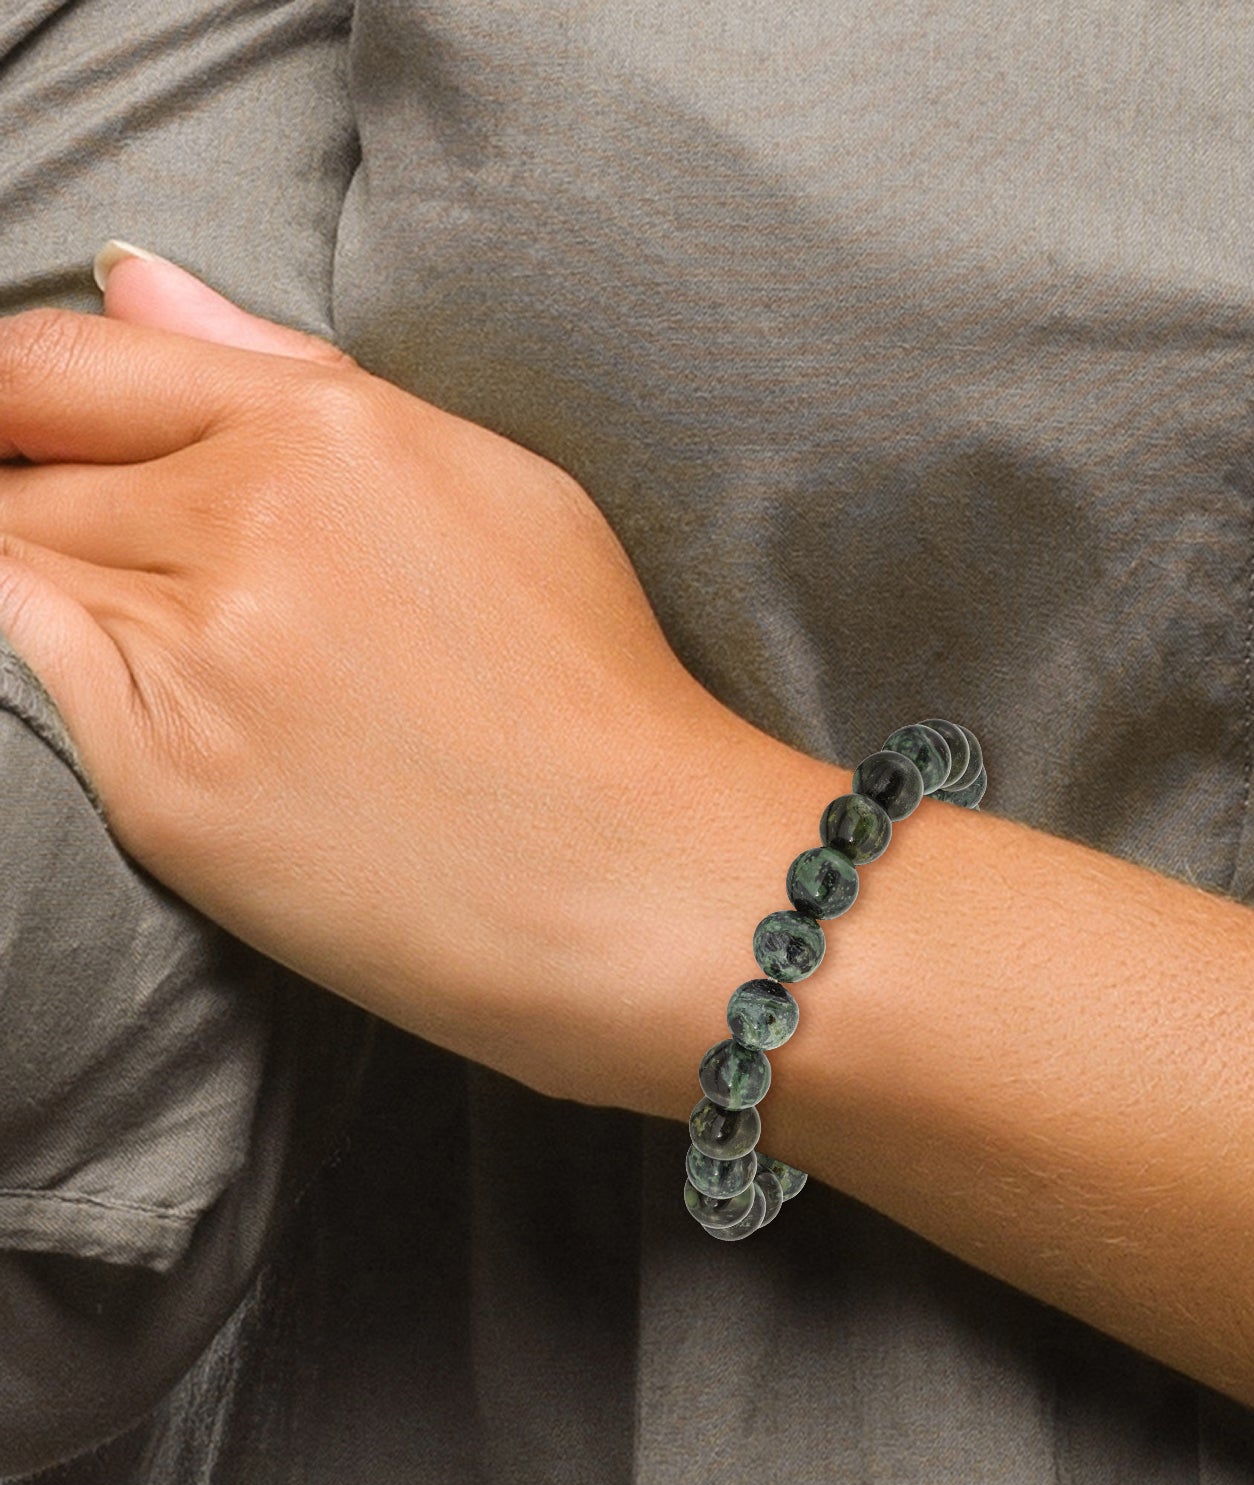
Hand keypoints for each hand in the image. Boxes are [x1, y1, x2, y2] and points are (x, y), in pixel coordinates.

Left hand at [0, 250, 743, 1104]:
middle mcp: (249, 522)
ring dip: (59, 594)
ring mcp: (200, 656)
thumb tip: (137, 284)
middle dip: (36, 500)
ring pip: (15, 571)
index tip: (30, 441)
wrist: (639, 878)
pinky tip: (171, 710)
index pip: (66, 364)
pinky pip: (33, 684)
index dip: (17, 400)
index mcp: (331, 432)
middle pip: (23, 469)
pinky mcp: (165, 786)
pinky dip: (57, 675)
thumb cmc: (592, 686)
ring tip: (195, 655)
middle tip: (148, 579)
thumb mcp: (490, 484)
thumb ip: (292, 374)